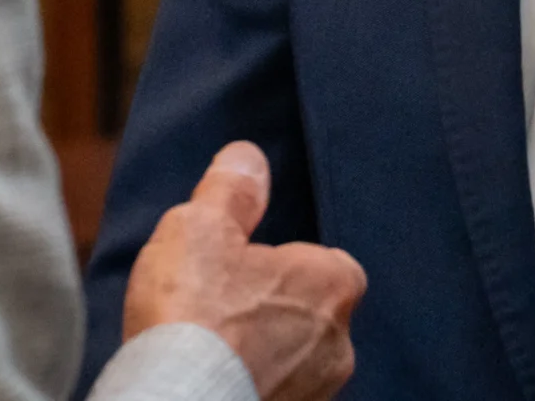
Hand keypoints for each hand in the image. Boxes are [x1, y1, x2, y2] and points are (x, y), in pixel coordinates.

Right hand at [125, 141, 367, 400]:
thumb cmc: (195, 315)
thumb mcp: (201, 227)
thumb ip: (230, 190)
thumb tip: (248, 158)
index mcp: (334, 283)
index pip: (325, 264)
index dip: (280, 265)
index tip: (240, 270)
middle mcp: (340, 344)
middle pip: (308, 316)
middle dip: (270, 314)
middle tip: (217, 312)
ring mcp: (318, 392)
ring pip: (293, 362)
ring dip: (260, 356)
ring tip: (209, 351)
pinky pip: (274, 393)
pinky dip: (250, 387)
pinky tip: (214, 382)